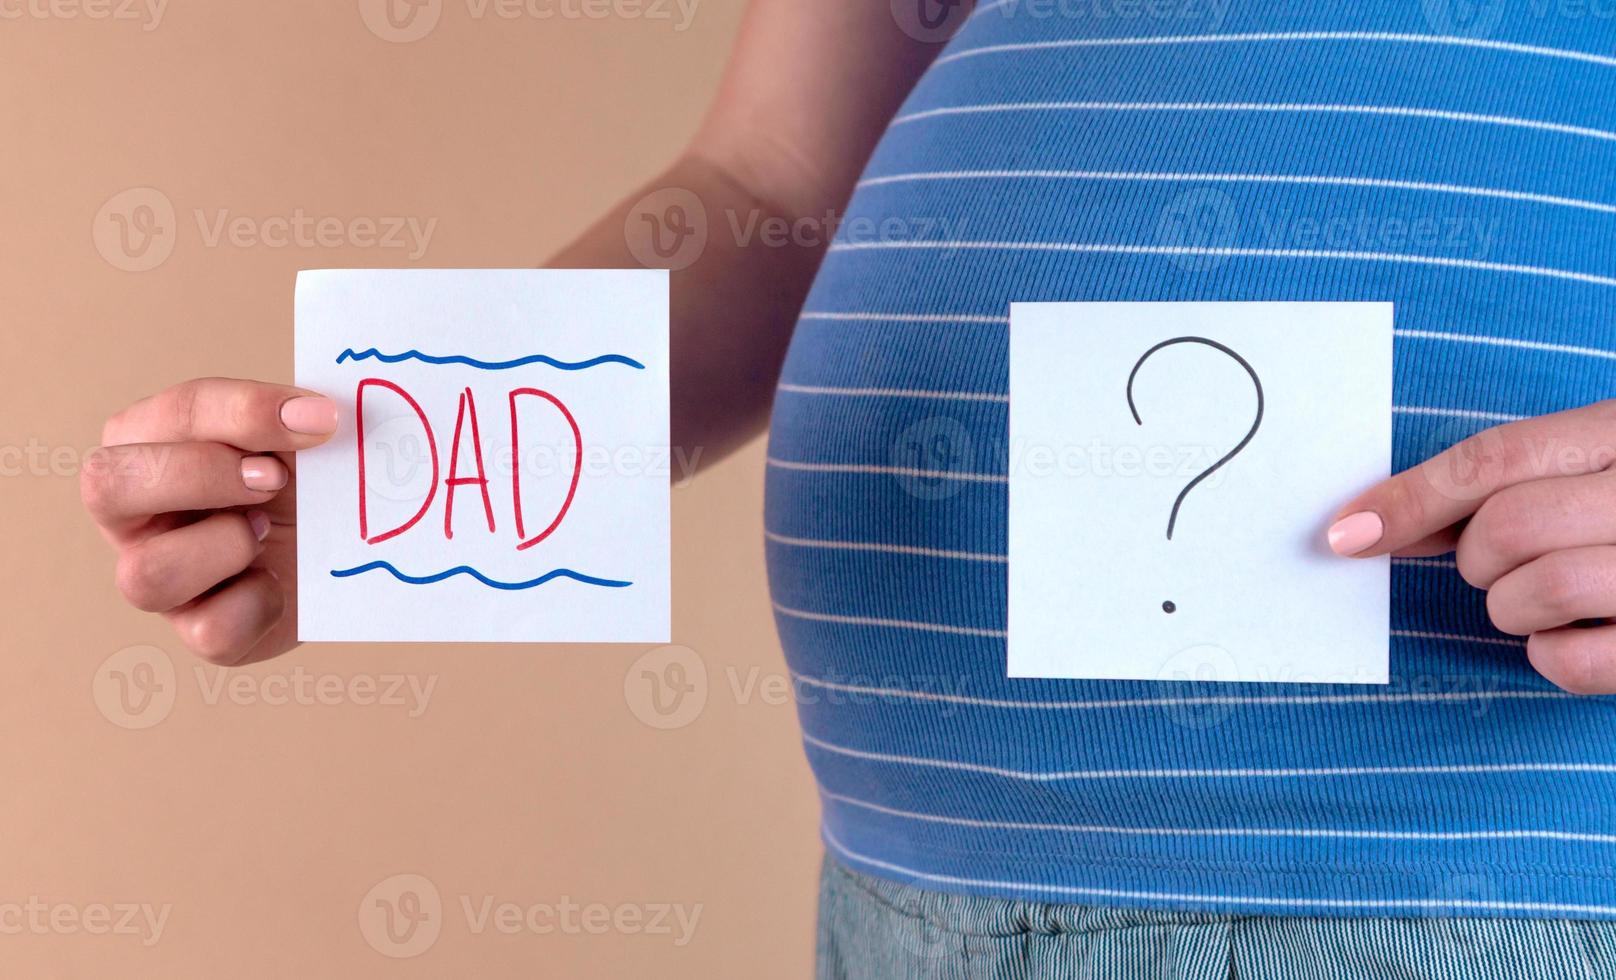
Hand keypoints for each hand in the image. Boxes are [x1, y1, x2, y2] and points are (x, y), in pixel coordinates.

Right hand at [82, 379, 337, 665]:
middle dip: (200, 474)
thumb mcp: (295, 438)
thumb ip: (292, 416)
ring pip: (143, 576)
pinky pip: (210, 632)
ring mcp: (160, 580)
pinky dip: (258, 604)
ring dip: (223, 546)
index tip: (318, 419)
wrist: (345, 552)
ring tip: (269, 532)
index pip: (169, 414)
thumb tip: (318, 414)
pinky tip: (282, 582)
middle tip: (275, 478)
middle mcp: (135, 515)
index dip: (243, 413)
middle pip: (106, 486)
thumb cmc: (303, 482)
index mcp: (148, 445)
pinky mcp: (201, 632)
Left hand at [1328, 400, 1615, 692]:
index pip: (1498, 459)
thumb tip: (1372, 523)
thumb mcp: (1588, 467)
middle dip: (1477, 557)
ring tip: (1545, 596)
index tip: (1346, 533)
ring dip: (1511, 606)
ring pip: (1537, 592)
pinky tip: (1578, 634)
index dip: (1409, 497)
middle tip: (1504, 562)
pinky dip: (1550, 657)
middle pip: (1507, 527)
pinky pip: (1572, 663)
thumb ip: (1498, 486)